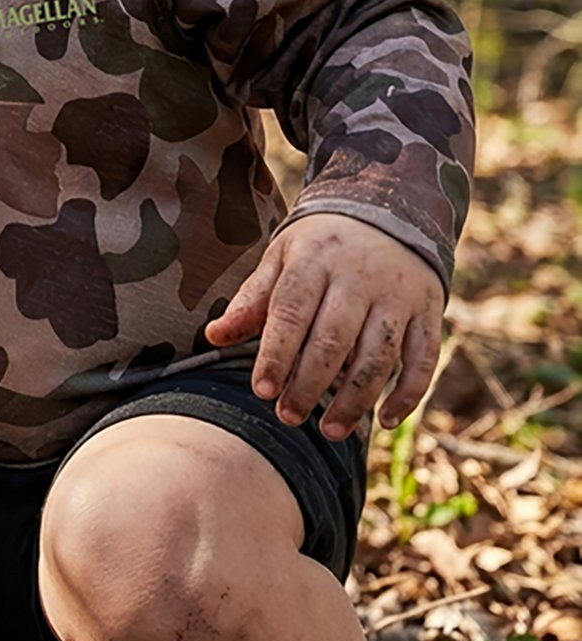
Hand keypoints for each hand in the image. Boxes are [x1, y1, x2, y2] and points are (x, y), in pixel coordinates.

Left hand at [203, 213, 443, 442]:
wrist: (386, 210)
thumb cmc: (320, 245)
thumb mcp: (281, 258)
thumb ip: (251, 300)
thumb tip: (213, 336)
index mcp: (314, 260)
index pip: (292, 311)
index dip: (276, 354)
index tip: (262, 391)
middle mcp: (359, 277)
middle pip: (334, 339)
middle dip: (309, 384)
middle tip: (288, 416)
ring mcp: (398, 295)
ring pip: (378, 355)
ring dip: (355, 398)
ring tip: (330, 430)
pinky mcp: (428, 311)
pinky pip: (422, 358)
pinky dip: (408, 393)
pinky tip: (385, 420)